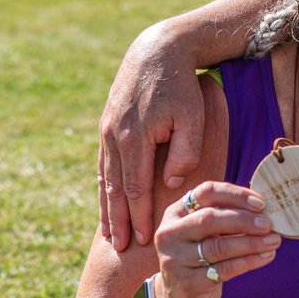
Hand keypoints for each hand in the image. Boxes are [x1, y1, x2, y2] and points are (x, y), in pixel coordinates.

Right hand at [98, 25, 205, 250]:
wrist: (156, 50)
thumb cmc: (182, 85)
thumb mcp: (194, 117)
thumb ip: (185, 151)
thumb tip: (172, 182)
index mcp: (135, 138)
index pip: (136, 187)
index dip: (138, 215)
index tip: (140, 239)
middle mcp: (114, 137)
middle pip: (116, 188)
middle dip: (117, 219)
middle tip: (118, 247)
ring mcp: (107, 130)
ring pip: (106, 177)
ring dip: (107, 206)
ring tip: (109, 233)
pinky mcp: (107, 124)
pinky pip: (104, 162)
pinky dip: (105, 185)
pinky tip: (107, 200)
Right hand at [150, 182, 279, 297]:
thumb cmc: (199, 258)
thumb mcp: (204, 233)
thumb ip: (225, 218)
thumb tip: (264, 210)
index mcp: (176, 214)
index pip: (206, 193)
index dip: (235, 195)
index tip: (261, 203)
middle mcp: (170, 234)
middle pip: (210, 219)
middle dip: (244, 220)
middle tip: (269, 224)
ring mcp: (176, 259)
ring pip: (219, 246)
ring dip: (252, 242)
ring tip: (274, 240)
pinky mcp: (188, 282)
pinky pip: (225, 269)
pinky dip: (249, 261)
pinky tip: (266, 256)